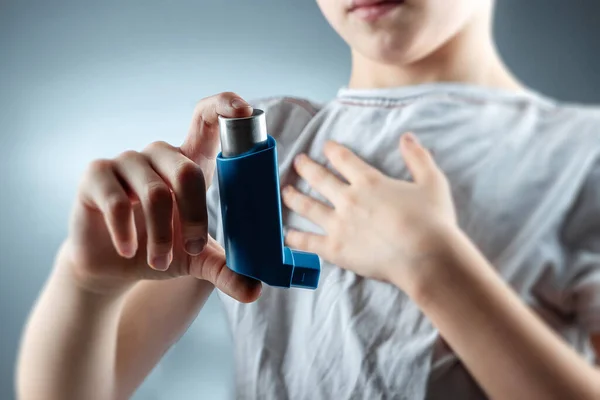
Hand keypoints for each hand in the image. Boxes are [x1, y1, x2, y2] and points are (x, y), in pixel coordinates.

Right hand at [63, 92, 260, 300]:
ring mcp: (126, 161)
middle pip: (187, 171)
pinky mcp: (96, 175)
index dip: (224, 107)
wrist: (115, 266)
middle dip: (195, 218)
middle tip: (191, 250)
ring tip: (160, 261)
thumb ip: (227, 270)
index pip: (207, 121)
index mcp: (189, 162)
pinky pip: (117, 202)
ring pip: (155, 193)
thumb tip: (256, 291)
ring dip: (161, 236)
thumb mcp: (198, 260)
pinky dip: (128, 233)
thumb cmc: (162, 250)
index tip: (243, 110)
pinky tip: (129, 251)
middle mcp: (159, 154)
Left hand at [282, 133, 457, 291]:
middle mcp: (348, 199)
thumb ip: (418, 157)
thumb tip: (407, 137)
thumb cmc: (432, 221)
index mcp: (369, 182)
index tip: (325, 147)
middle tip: (297, 162)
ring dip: (294, 197)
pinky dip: (294, 238)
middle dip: (306, 168)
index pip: (344, 160)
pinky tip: (286, 234)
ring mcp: (338, 225)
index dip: (332, 151)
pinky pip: (308, 242)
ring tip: (286, 192)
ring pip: (307, 207)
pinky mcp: (334, 249)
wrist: (425, 257)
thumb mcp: (432, 182)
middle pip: (319, 179)